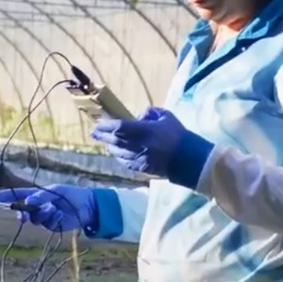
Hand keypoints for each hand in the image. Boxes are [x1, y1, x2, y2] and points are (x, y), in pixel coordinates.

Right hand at [0, 185, 96, 231]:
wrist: (87, 206)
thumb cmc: (71, 194)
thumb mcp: (56, 191)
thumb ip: (42, 196)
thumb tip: (28, 201)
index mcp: (37, 194)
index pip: (17, 194)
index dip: (4, 197)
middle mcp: (37, 206)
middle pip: (23, 211)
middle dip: (23, 213)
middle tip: (25, 215)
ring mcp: (43, 216)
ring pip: (35, 219)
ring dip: (43, 214)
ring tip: (54, 209)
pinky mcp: (51, 225)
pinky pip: (46, 224)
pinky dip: (52, 219)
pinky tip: (61, 214)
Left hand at [90, 107, 214, 188]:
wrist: (188, 158)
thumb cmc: (178, 134)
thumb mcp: (166, 116)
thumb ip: (150, 113)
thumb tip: (138, 118)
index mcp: (143, 130)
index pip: (118, 127)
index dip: (106, 125)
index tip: (98, 123)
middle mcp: (137, 145)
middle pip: (114, 140)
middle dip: (103, 136)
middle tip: (94, 133)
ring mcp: (138, 158)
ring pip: (117, 152)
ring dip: (110, 147)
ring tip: (105, 142)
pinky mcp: (142, 168)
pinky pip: (125, 162)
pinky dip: (119, 157)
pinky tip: (117, 154)